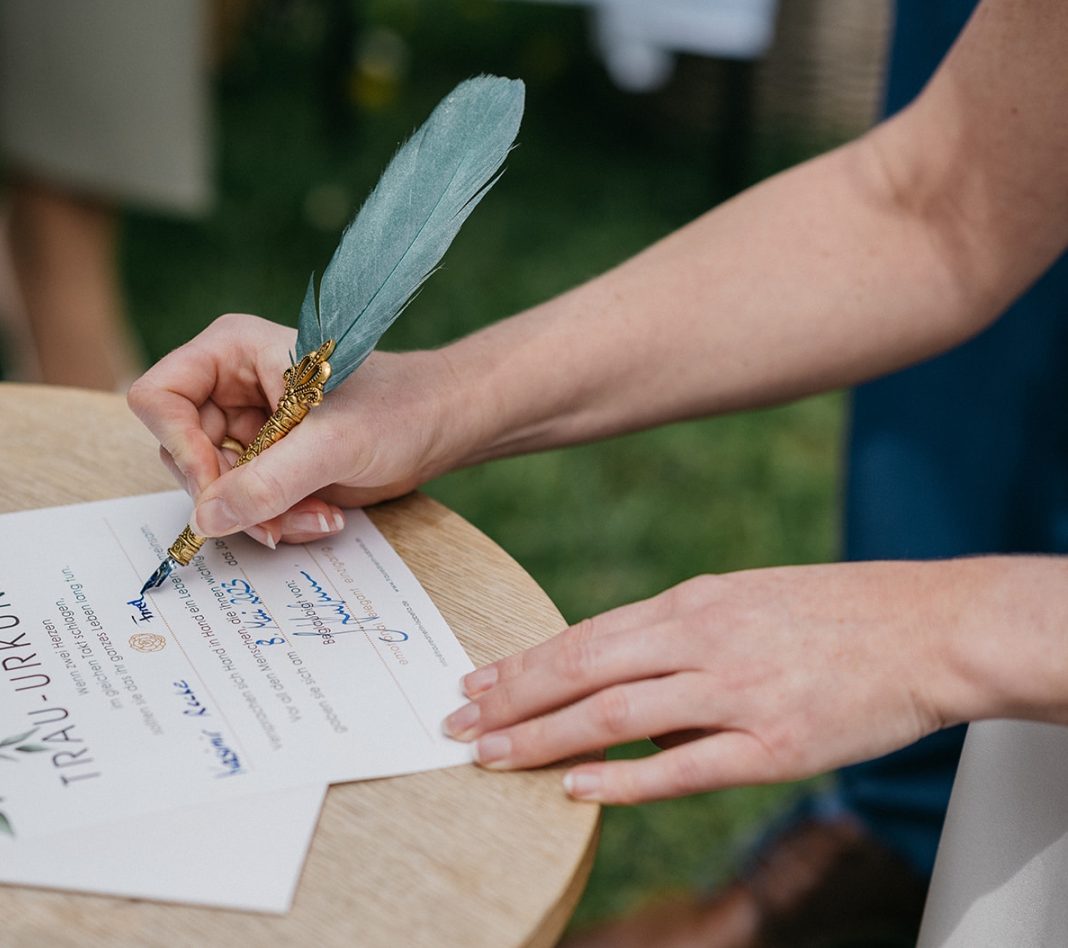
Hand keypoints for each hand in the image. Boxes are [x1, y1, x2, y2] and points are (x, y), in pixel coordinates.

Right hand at [127, 314, 467, 546]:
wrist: (440, 425)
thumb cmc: (396, 407)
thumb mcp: (331, 443)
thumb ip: (267, 482)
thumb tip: (205, 519)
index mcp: (229, 352)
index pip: (159, 398)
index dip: (180, 447)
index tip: (218, 487)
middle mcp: (226, 387)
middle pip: (181, 454)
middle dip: (231, 496)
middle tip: (277, 519)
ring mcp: (243, 428)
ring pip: (212, 490)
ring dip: (261, 515)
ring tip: (314, 515)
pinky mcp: (263, 464)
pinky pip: (244, 506)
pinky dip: (278, 520)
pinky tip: (320, 515)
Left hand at [440, 557, 1067, 804]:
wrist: (930, 628)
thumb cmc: (834, 612)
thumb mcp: (744, 597)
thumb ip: (677, 628)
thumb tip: (615, 664)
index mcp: (694, 602)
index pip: (585, 635)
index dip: (523, 662)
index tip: (474, 681)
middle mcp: (704, 640)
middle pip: (583, 671)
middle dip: (510, 699)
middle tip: (455, 723)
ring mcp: (737, 693)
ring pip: (616, 716)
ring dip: (542, 737)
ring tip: (489, 754)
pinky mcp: (774, 744)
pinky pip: (683, 767)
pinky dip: (623, 779)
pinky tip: (575, 787)